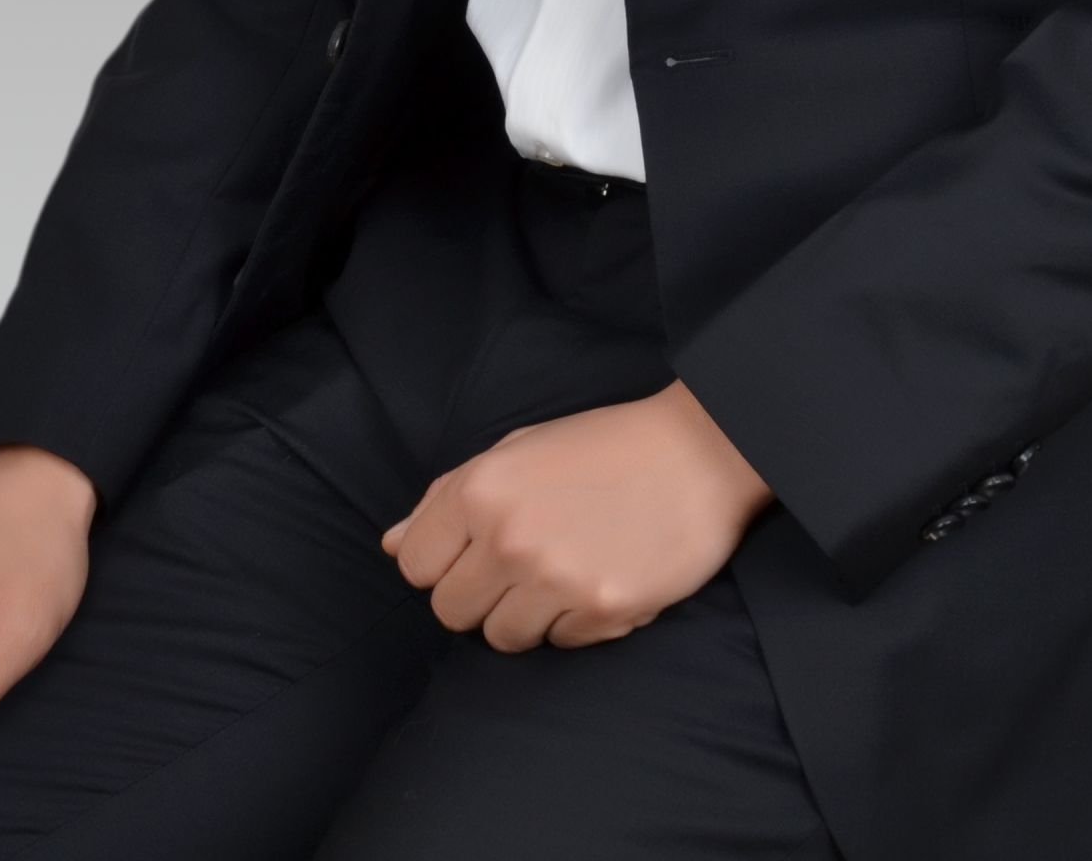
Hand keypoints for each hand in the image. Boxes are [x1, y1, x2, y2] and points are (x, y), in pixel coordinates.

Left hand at [378, 378, 773, 651]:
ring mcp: (555, 579)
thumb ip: (447, 499)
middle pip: (450, 611)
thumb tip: (391, 544)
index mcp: (481, 489)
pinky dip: (573, 622)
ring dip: (524, 614)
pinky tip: (599, 577)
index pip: (414, 565)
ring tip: (562, 571)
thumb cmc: (603, 446)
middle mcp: (509, 537)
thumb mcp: (516, 450)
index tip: (474, 549)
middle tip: (521, 564)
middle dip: (478, 594)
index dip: (441, 560)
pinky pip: (558, 644)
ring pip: (499, 638)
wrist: (699, 452)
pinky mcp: (601, 612)